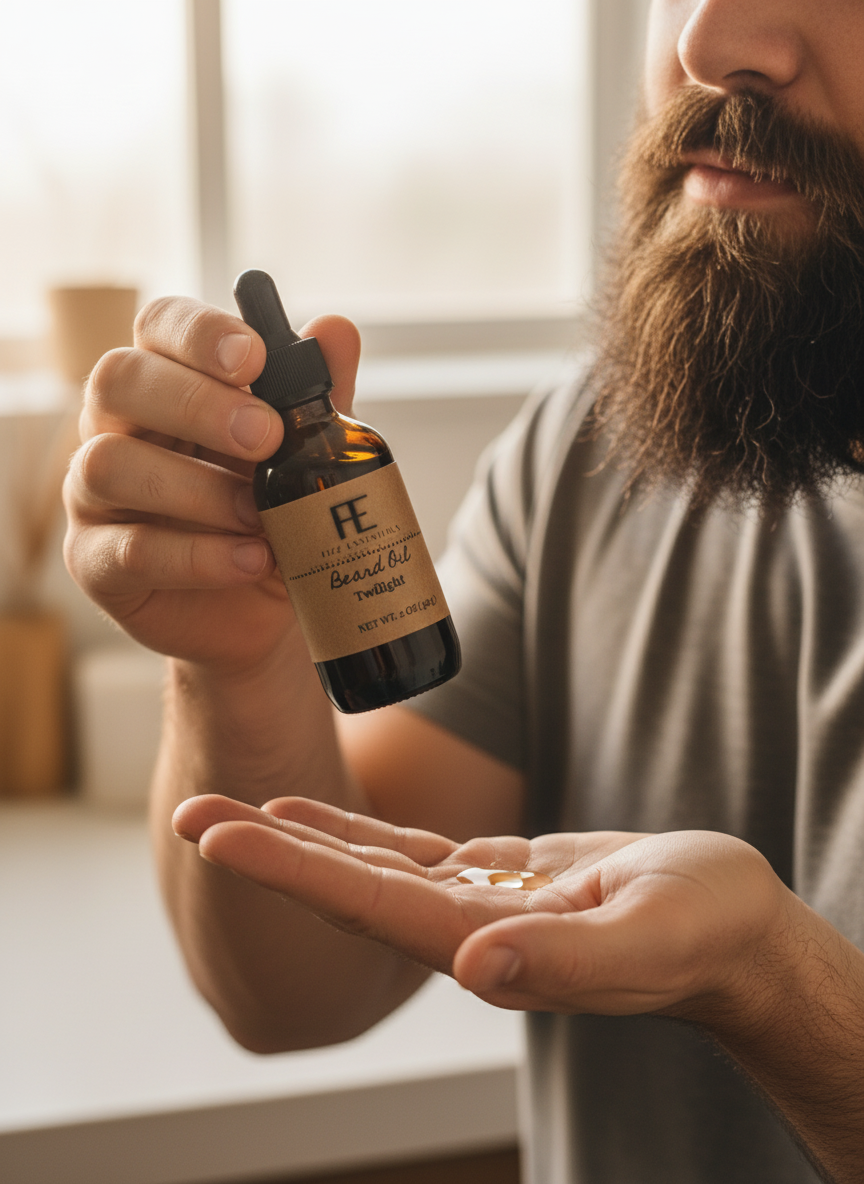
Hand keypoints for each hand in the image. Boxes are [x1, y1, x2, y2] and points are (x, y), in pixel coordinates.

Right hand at [63, 298, 360, 669]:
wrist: (267, 613)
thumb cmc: (276, 516)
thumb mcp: (308, 457)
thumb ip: (317, 396)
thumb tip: (337, 330)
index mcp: (166, 383)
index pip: (158, 326)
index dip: (198, 332)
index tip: (254, 356)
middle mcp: (116, 427)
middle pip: (117, 379)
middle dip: (194, 403)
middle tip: (265, 436)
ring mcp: (94, 495)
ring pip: (107, 463)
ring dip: (194, 487)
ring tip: (259, 514)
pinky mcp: (96, 563)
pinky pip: (127, 550)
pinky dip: (196, 556)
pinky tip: (250, 559)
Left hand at [174, 794, 790, 1021]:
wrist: (728, 929)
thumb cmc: (703, 932)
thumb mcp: (649, 937)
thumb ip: (566, 961)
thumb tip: (475, 966)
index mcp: (490, 949)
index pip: (369, 907)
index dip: (291, 870)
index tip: (221, 838)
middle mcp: (463, 932)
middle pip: (346, 887)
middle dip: (266, 851)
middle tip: (187, 812)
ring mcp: (473, 906)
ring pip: (366, 867)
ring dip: (295, 837)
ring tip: (224, 808)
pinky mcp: (493, 879)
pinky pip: (405, 852)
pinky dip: (352, 831)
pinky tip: (310, 812)